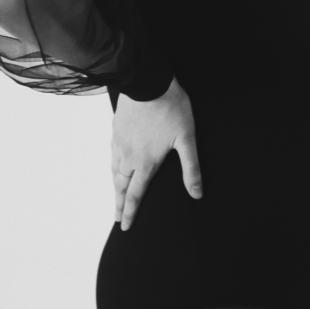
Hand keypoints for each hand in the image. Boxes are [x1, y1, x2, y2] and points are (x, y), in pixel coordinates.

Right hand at [112, 76, 202, 231]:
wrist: (148, 81)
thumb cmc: (171, 108)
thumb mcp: (187, 139)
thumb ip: (191, 168)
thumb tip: (197, 194)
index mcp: (146, 163)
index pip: (135, 195)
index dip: (130, 213)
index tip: (124, 227)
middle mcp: (129, 156)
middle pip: (121, 186)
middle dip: (119, 205)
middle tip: (117, 218)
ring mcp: (120, 142)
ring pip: (114, 171)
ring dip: (115, 186)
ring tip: (116, 195)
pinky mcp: (116, 128)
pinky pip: (112, 154)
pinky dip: (112, 166)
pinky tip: (115, 164)